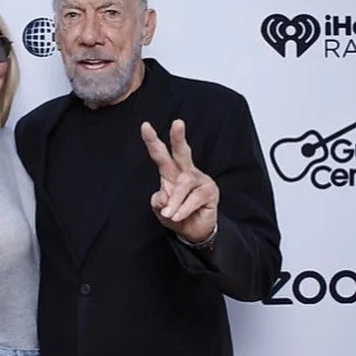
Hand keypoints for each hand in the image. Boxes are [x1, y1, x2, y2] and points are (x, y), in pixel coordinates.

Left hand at [140, 119, 219, 244]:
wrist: (193, 232)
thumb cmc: (176, 216)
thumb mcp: (161, 210)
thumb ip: (158, 201)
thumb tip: (163, 196)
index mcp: (171, 173)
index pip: (161, 155)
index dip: (153, 141)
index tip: (145, 126)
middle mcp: (186, 172)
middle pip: (182, 152)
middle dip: (179, 138)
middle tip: (177, 123)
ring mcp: (200, 180)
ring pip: (184, 183)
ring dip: (174, 201)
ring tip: (169, 214)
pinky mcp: (210, 191)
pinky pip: (194, 198)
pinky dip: (183, 209)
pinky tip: (177, 216)